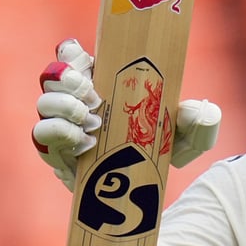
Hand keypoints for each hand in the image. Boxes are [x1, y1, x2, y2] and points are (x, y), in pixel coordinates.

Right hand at [32, 39, 222, 190]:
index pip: (72, 57)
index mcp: (101, 81)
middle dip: (68, 82)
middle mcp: (76, 102)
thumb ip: (201, 122)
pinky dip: (62, 137)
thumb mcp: (190, 136)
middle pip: (51, 77)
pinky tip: (89, 145)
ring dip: (64, 110)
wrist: (151, 192)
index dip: (70, 54)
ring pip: (43, 106)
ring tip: (93, 124)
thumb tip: (203, 112)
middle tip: (95, 98)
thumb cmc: (164, 150)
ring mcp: (63, 128)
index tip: (86, 61)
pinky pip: (43, 140)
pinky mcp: (59, 156)